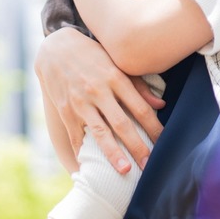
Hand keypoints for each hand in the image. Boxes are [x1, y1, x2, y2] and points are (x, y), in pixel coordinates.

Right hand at [35, 27, 164, 173]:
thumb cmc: (93, 55)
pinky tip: (89, 165)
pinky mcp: (65, 109)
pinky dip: (83, 152)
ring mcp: (80, 102)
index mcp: (116, 78)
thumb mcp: (118, 63)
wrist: (56, 48)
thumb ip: (139, 86)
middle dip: (137, 146)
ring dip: (113, 154)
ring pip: (100, 133)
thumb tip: (160, 105)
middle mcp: (99, 90)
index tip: (163, 143)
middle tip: (149, 165)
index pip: (140, 108)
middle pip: (122, 124)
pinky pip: (76, 135)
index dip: (153, 127)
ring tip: (124, 170)